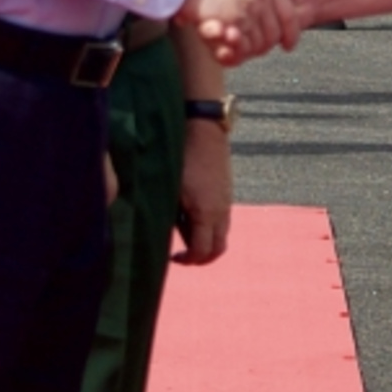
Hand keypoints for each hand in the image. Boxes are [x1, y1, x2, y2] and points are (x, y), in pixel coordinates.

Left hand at [176, 119, 232, 264]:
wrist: (204, 130)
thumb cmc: (181, 157)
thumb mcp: (171, 190)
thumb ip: (171, 217)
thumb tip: (164, 235)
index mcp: (205, 214)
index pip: (203, 251)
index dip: (188, 260)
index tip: (173, 257)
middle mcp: (221, 212)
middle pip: (218, 248)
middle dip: (202, 258)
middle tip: (184, 256)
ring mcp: (227, 202)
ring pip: (223, 234)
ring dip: (208, 242)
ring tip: (187, 235)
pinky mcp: (228, 193)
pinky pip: (223, 220)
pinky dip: (212, 228)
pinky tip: (195, 217)